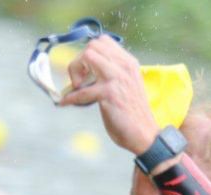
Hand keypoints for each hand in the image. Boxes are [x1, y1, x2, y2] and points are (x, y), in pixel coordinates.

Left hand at [59, 36, 158, 155]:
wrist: (145, 135)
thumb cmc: (133, 116)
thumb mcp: (127, 87)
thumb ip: (113, 75)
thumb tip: (89, 72)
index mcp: (128, 63)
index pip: (103, 42)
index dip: (89, 54)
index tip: (86, 72)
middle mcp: (124, 66)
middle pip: (93, 46)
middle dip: (79, 61)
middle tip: (79, 81)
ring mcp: (116, 78)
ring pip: (88, 56)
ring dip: (75, 71)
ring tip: (76, 87)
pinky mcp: (109, 94)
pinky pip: (82, 91)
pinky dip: (70, 97)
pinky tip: (65, 102)